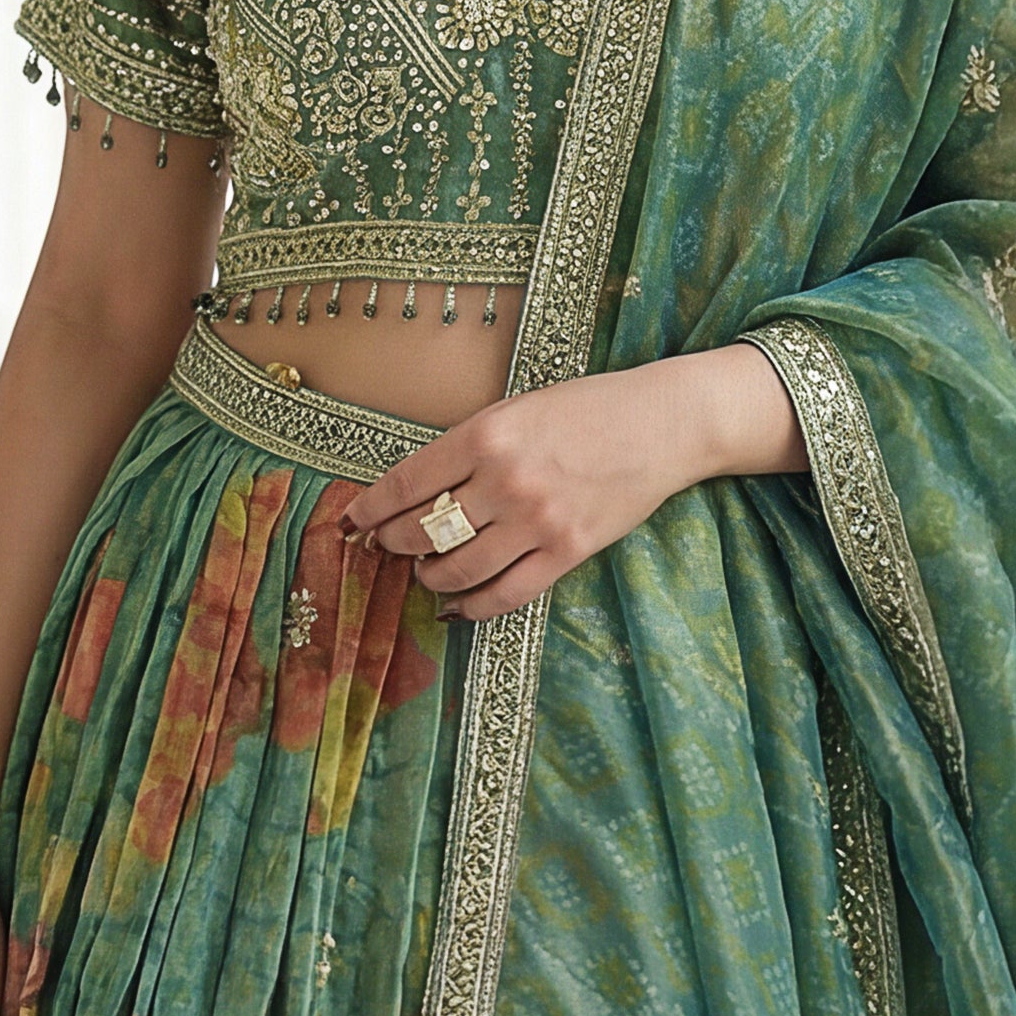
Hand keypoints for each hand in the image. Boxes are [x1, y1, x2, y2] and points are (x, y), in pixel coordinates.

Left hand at [338, 348, 801, 620]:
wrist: (662, 423)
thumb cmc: (587, 409)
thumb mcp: (517, 408)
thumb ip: (468, 446)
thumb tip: (416, 491)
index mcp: (486, 434)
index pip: (405, 484)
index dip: (370, 511)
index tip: (352, 524)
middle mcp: (506, 480)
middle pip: (423, 531)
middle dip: (395, 546)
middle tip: (389, 548)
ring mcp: (537, 521)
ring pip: (458, 570)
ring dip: (430, 578)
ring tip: (426, 573)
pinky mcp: (568, 551)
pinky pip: (506, 595)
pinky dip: (472, 607)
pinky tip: (458, 606)